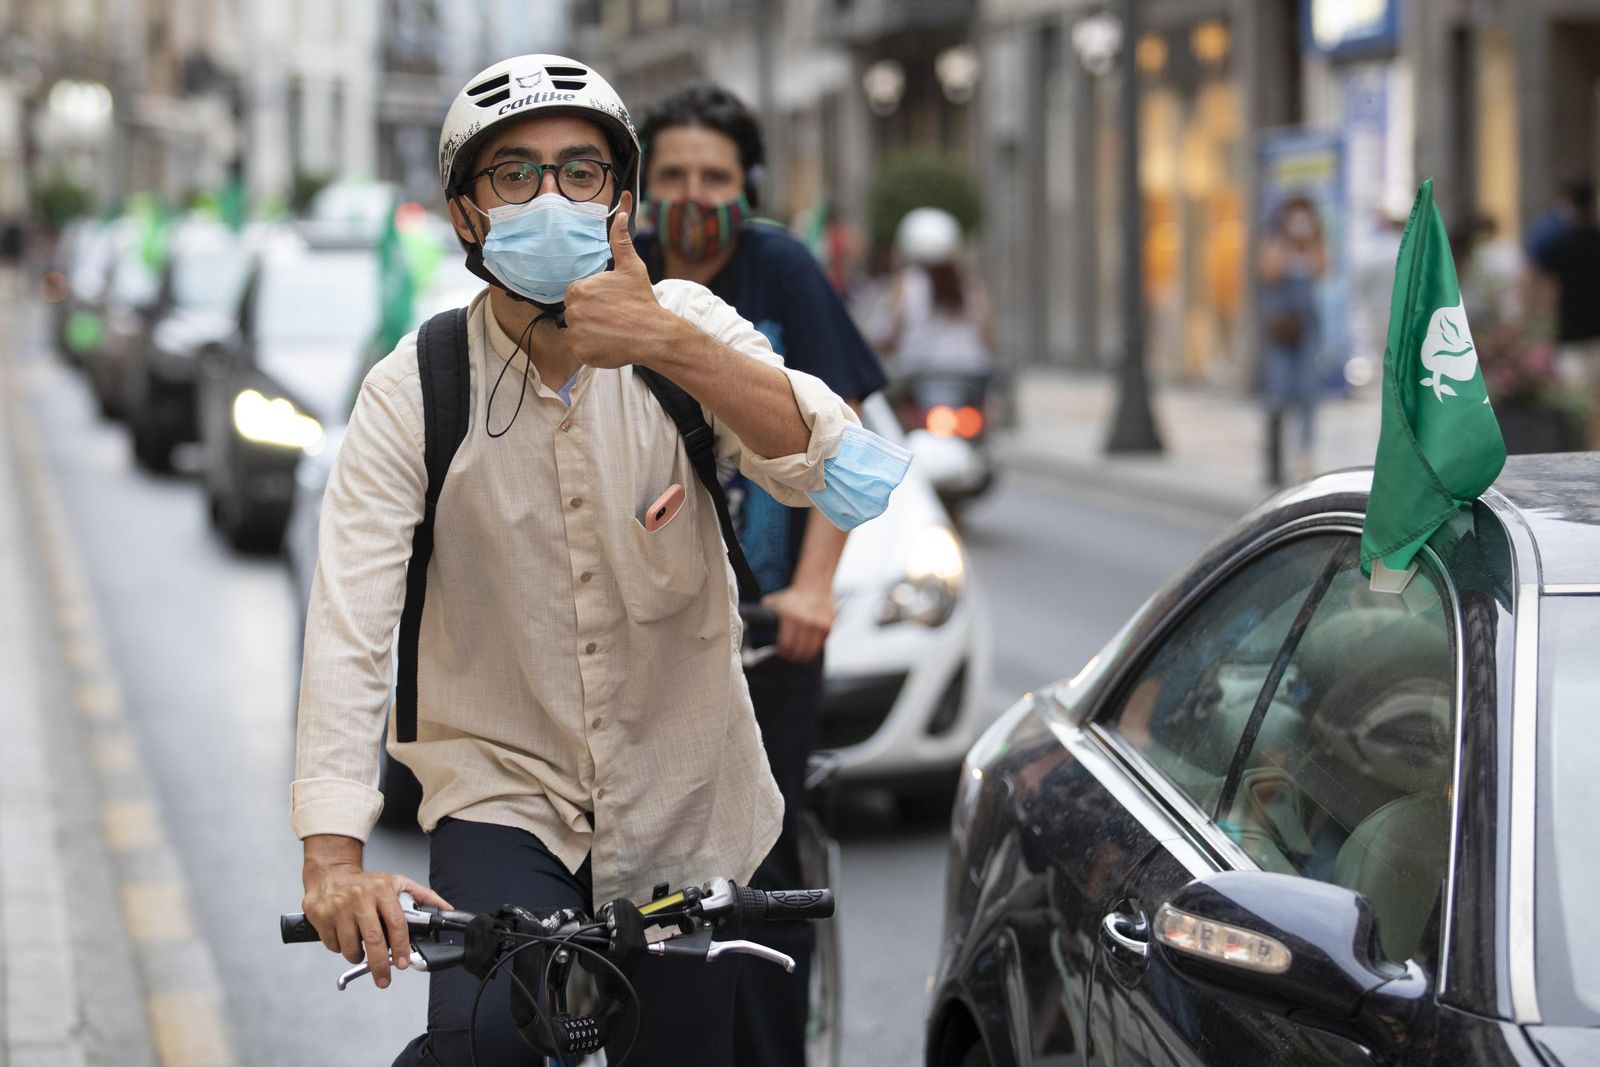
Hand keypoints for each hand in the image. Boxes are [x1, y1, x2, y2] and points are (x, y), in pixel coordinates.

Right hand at [301, 859, 451, 988]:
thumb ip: (423, 896)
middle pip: (374, 941)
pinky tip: (345, 937)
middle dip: (381, 966)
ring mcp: (338, 908)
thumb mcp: (396, 882)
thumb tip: (447, 909)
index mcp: (382, 890)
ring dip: (358, 956)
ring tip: (362, 949)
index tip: (404, 962)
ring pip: (351, 947)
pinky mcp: (321, 916)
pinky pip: (333, 945)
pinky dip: (340, 948)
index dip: (402, 947)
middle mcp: (360, 898)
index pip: (396, 924)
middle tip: (384, 979)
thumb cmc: (366, 882)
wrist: (330, 873)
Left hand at [563, 191, 681, 368]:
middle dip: (591, 316)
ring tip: (612, 331)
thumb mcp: (632, 267)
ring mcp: (576, 333)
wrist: (653, 333)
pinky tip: (610, 343)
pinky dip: (592, 349)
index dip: (593, 299)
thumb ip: (620, 241)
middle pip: (575, 313)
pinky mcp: (581, 352)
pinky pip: (581, 350)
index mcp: (579, 288)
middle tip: (612, 318)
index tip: (610, 305)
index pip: (576, 294)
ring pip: (577, 332)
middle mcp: (572, 310)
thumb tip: (622, 215)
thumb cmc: (641, 300)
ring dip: (591, 333)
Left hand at [762, 584, 835, 662]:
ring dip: (803, 657)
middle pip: (798, 650)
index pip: (786, 644)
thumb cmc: (791, 597)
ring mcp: (818, 625)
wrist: (813, 586)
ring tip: (799, 657)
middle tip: (790, 657)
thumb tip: (747, 626)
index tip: (781, 654)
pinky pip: (819, 645)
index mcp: (790, 617)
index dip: (783, 653)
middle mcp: (805, 622)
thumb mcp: (773, 602)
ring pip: (810, 651)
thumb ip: (761, 615)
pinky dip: (814, 649)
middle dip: (792, 657)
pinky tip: (808, 648)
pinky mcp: (827, 627)